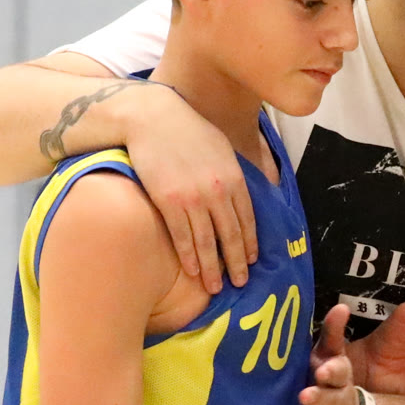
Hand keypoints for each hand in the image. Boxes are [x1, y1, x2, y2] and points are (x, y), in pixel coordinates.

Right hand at [120, 82, 255, 292]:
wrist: (152, 117)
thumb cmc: (187, 129)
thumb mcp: (221, 147)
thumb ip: (232, 172)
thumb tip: (239, 191)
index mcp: (234, 178)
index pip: (247, 219)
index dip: (250, 243)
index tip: (252, 260)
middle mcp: (218, 191)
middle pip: (231, 235)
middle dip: (236, 263)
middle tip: (240, 283)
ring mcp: (193, 198)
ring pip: (207, 241)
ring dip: (213, 268)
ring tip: (216, 287)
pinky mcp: (168, 201)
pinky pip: (182, 236)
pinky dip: (188, 256)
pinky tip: (192, 271)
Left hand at [293, 321, 361, 404]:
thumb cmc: (328, 382)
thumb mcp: (329, 357)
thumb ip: (333, 333)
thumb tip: (341, 305)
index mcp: (341, 378)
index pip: (341, 373)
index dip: (332, 373)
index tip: (321, 372)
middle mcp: (341, 401)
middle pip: (334, 400)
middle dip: (320, 398)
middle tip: (305, 396)